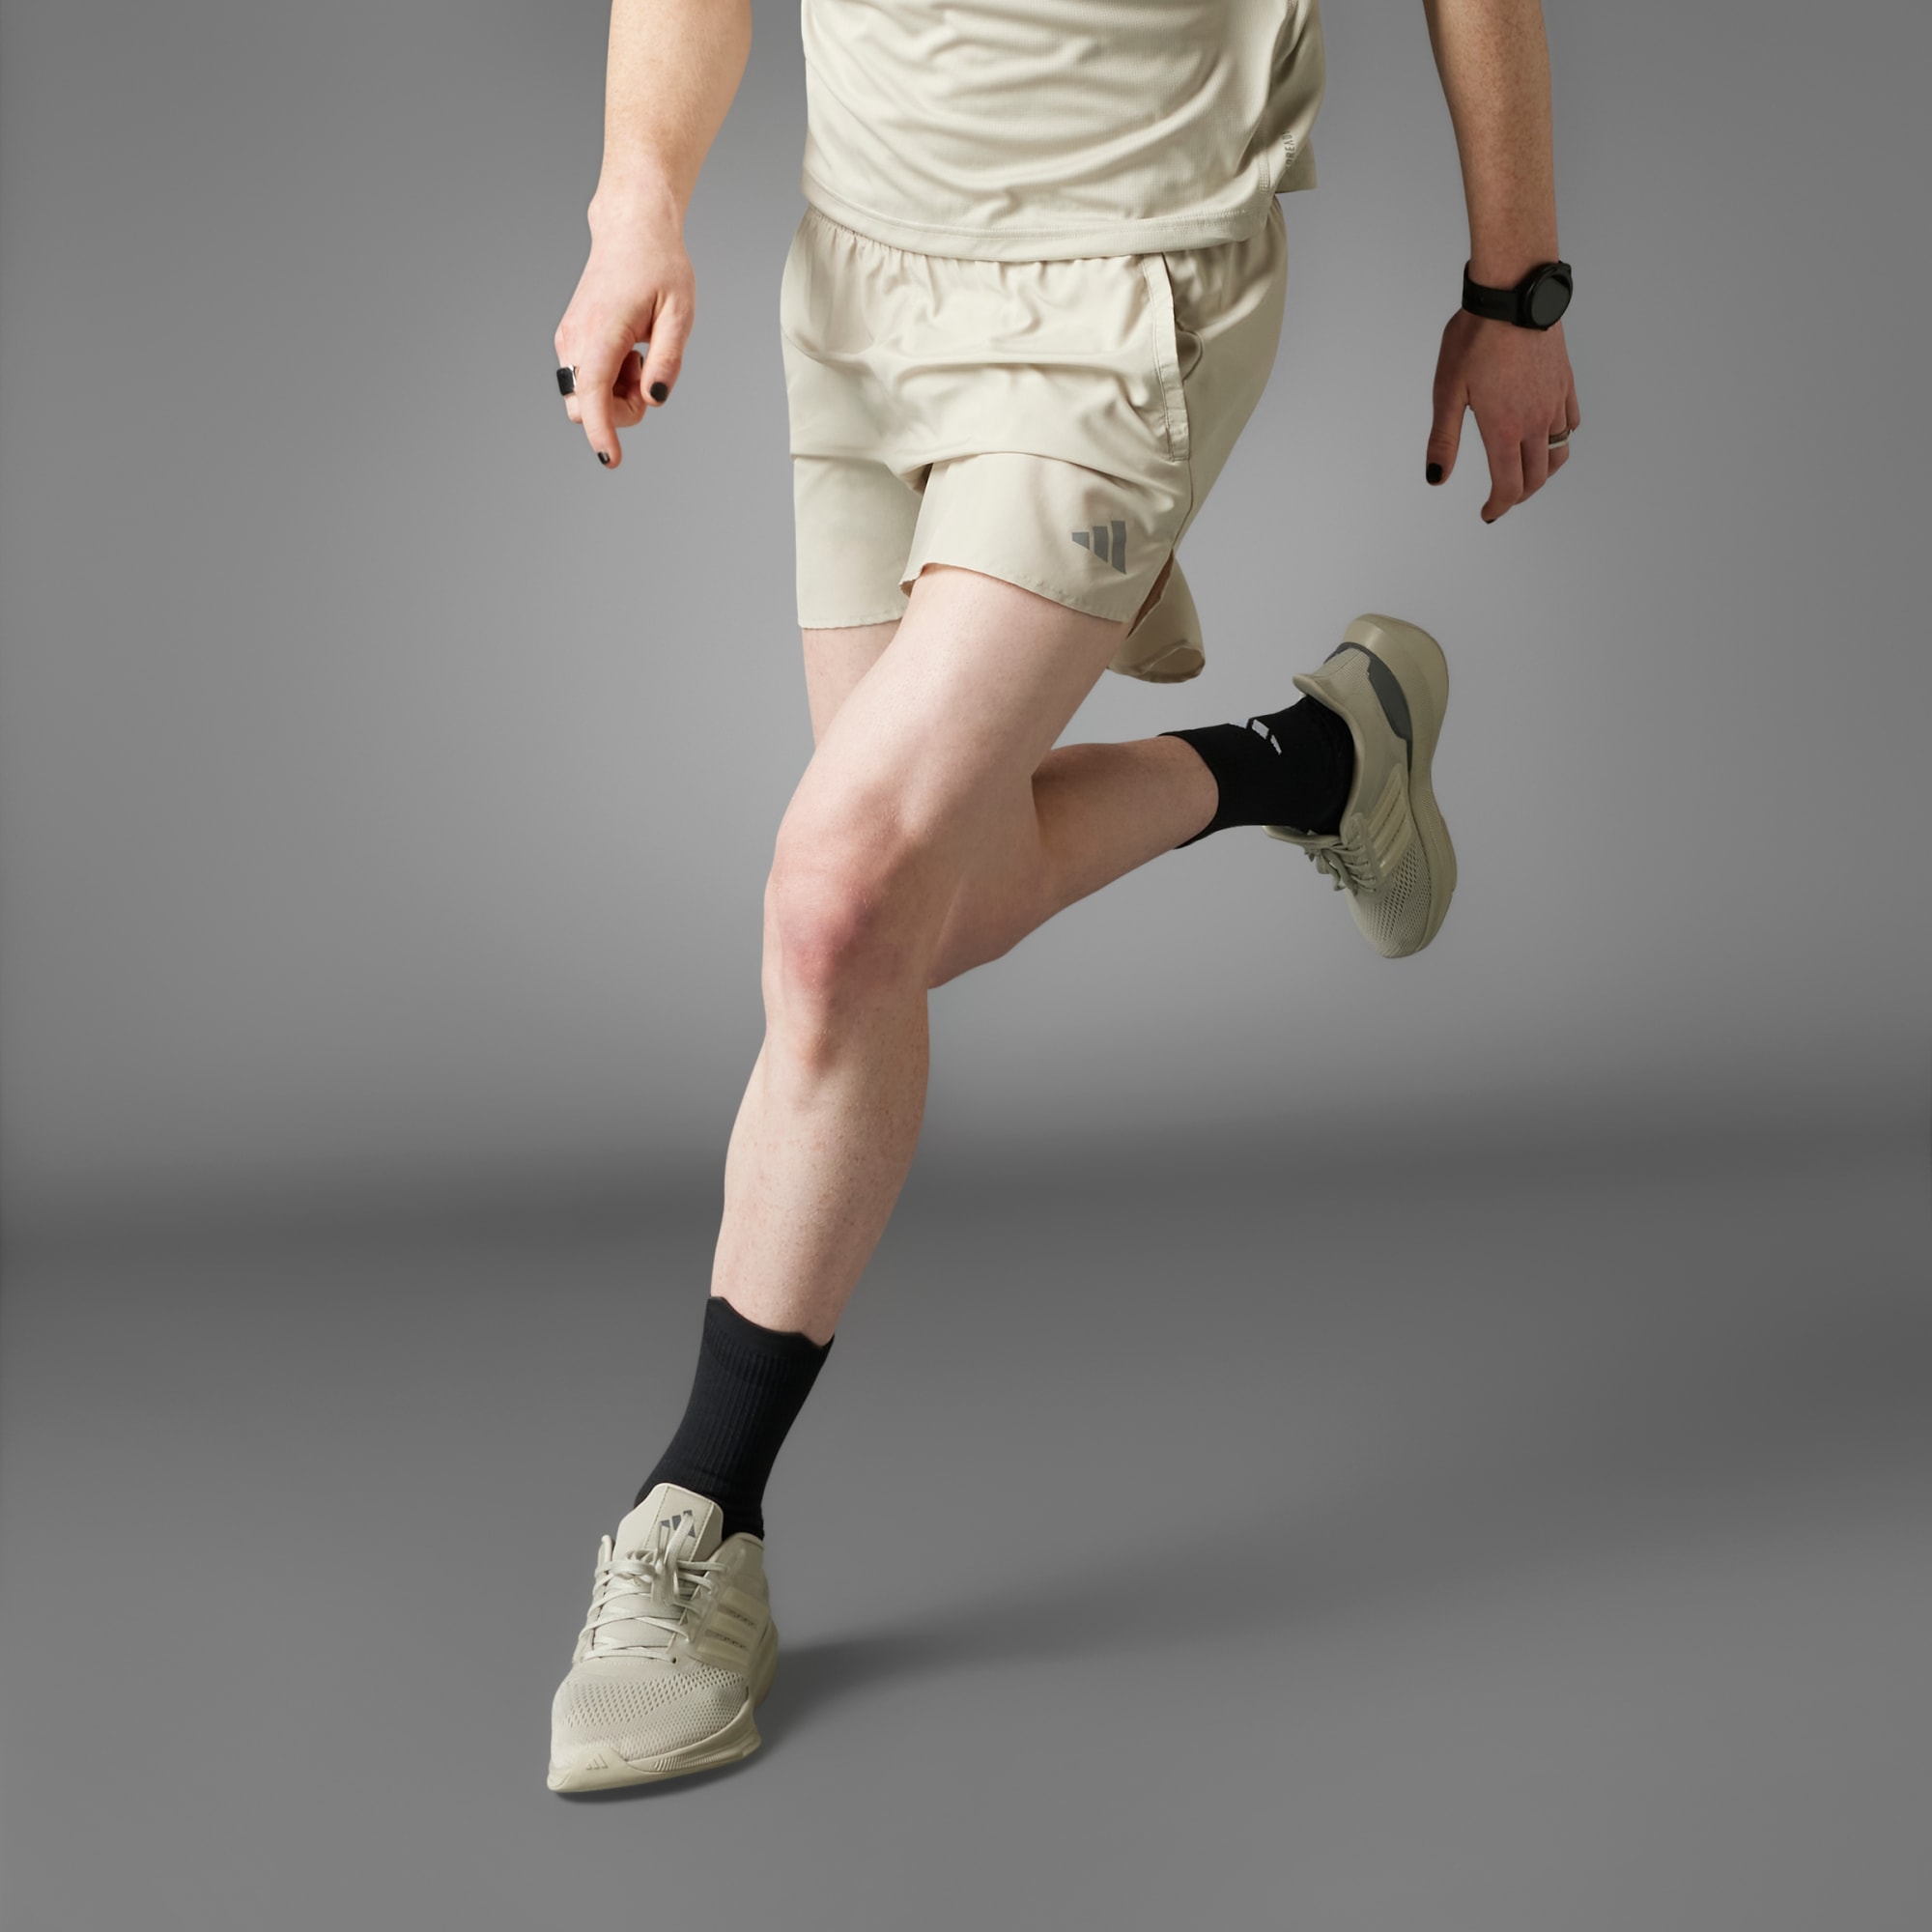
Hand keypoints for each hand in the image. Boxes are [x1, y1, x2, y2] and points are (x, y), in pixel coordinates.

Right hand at [554, 194, 693, 470]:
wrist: (630, 232)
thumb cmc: (658, 267)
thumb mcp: (679, 313)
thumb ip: (668, 360)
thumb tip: (654, 398)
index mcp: (603, 329)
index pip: (593, 392)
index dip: (602, 431)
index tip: (611, 460)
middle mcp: (575, 337)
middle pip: (585, 407)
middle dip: (618, 411)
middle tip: (648, 375)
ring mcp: (568, 339)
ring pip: (583, 398)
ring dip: (614, 396)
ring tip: (639, 358)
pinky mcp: (569, 341)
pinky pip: (584, 383)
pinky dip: (608, 383)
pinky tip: (627, 354)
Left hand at [1425, 311, 1579, 521]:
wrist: (1514, 295)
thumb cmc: (1475, 338)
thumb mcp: (1447, 391)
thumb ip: (1443, 439)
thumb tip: (1436, 477)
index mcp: (1504, 429)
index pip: (1509, 486)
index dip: (1499, 506)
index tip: (1488, 512)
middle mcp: (1535, 421)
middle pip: (1536, 478)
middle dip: (1519, 495)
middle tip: (1501, 499)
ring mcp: (1555, 402)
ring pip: (1558, 453)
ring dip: (1542, 473)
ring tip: (1524, 474)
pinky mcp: (1565, 383)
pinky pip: (1570, 423)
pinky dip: (1559, 441)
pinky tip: (1544, 436)